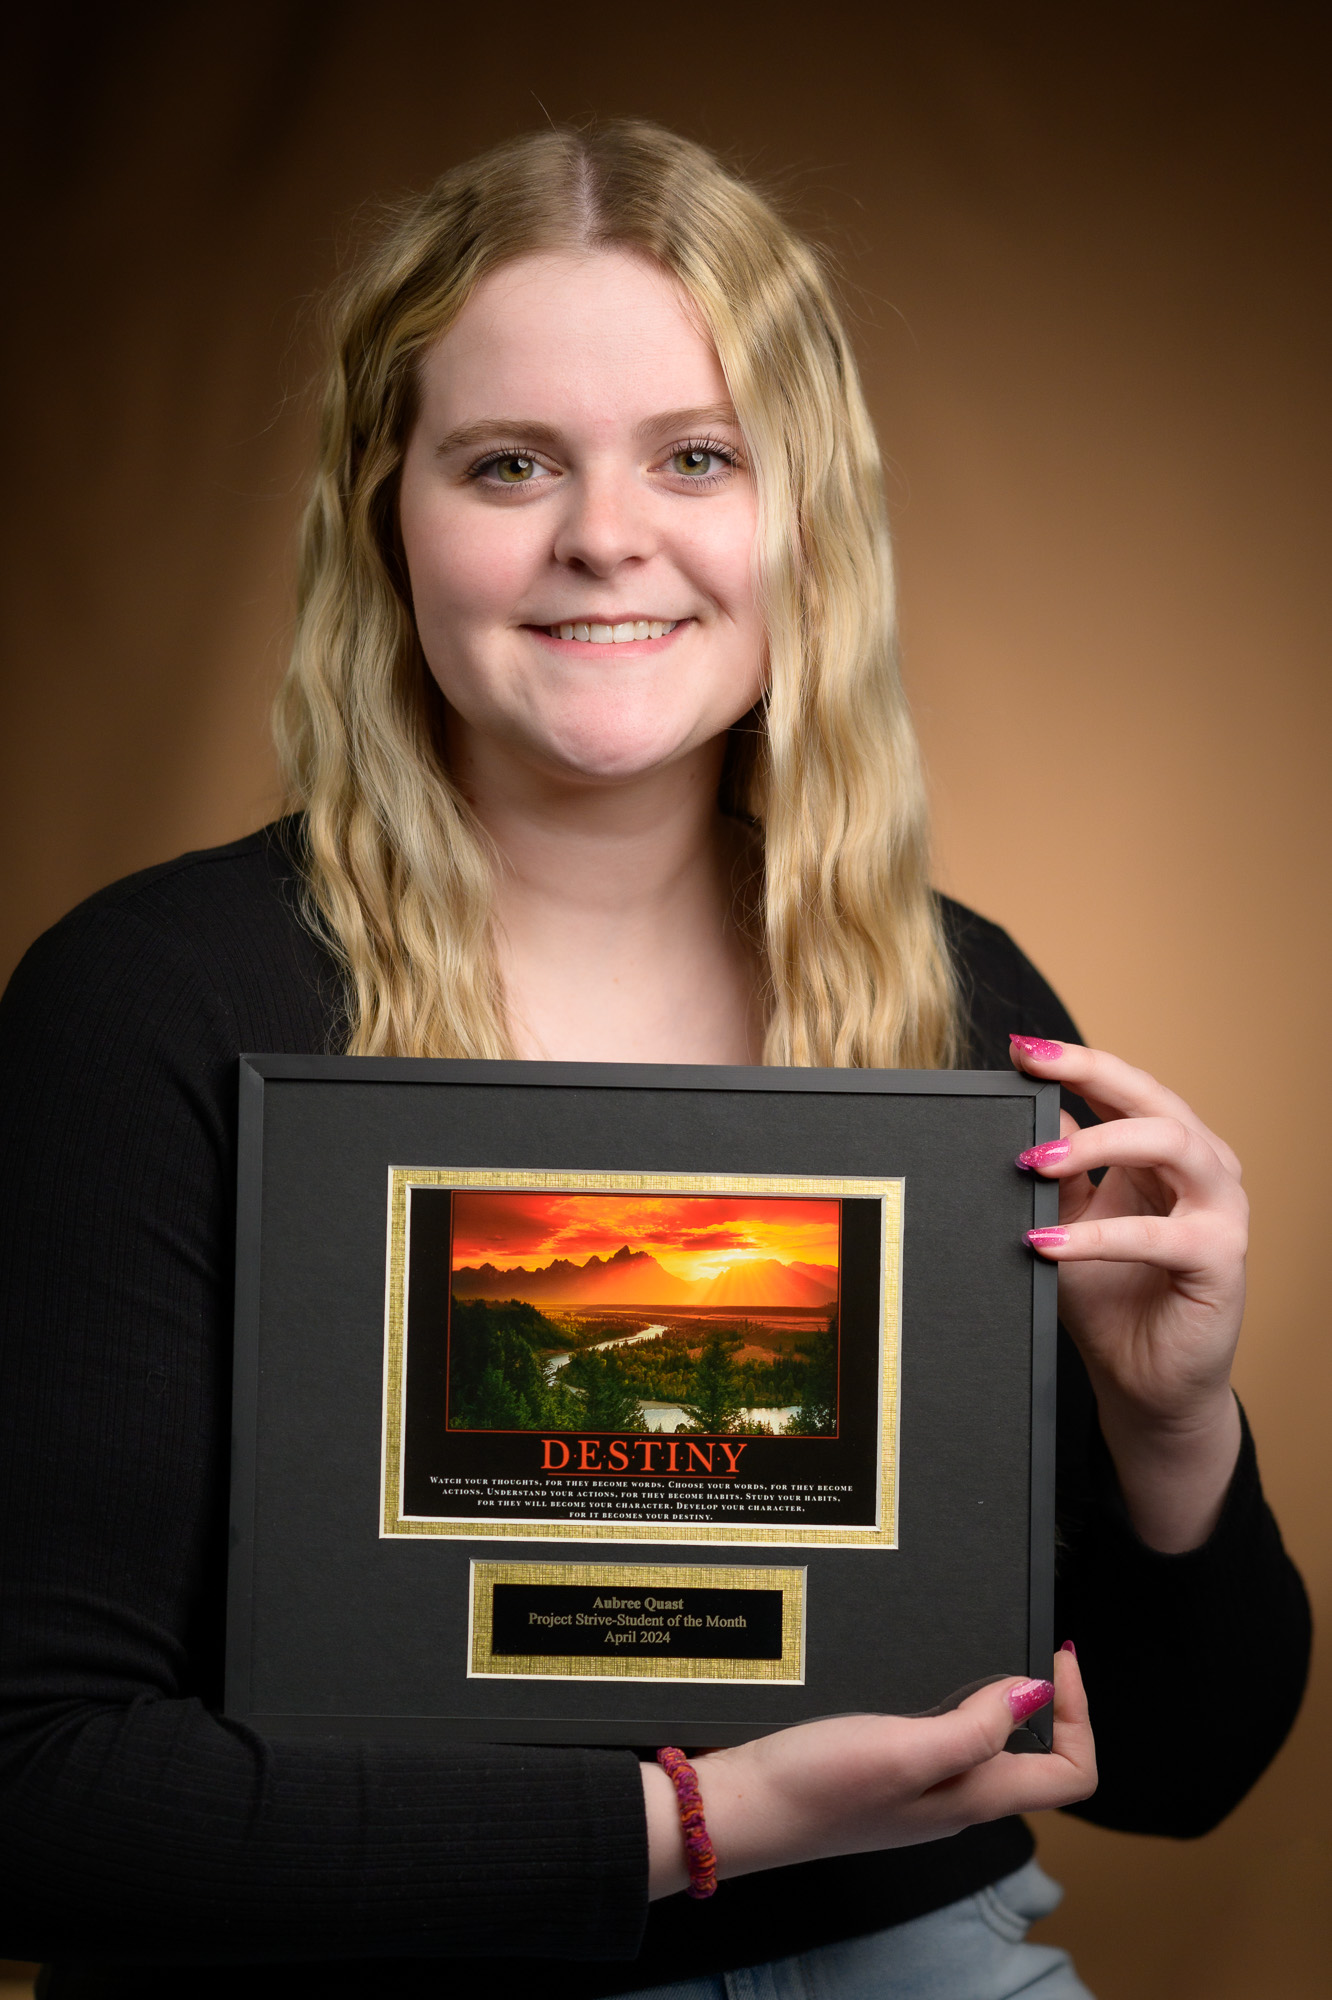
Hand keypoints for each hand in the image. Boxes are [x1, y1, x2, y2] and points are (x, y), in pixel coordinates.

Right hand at [644, 1649, 1093, 1896]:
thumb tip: (1035, 1692)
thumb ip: (975, 1730)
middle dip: (1045, 1697)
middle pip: (1036, 1758)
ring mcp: (919, 1785)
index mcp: (973, 1798)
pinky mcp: (883, 1768)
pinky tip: (927, 1669)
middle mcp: (955, 1797)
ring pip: (989, 1742)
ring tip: (983, 1644)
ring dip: (999, 1694)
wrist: (741, 1806)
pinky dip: (954, 1699)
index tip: (1056, 1656)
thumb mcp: (905, 1751)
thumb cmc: (816, 1787)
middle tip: (1028, 1639)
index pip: (1070, 1776)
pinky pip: (943, 1735)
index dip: (1079, 1715)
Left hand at [1010, 1035, 1245, 1549]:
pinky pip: (1159, 1235)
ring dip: (1097, 1144)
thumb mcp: (1069, 1219)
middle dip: (1091, 1075)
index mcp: (1167, 1151)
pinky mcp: (1220, 1259)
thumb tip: (1019, 1114)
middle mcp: (1203, 1168)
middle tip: (1031, 1070)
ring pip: (1171, 1144)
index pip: (1126, 1088)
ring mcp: (1220, 1210)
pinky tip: (1045, 1241)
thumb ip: (1056, 1170)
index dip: (1076, 1061)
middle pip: (1154, 1099)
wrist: (1143, 1380)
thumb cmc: (1108, 1296)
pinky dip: (1097, 1236)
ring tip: (1031, 1163)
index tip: (1020, 1047)